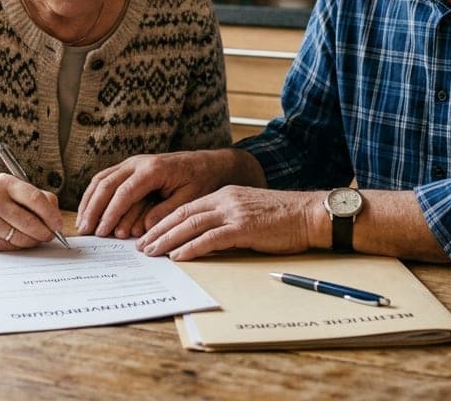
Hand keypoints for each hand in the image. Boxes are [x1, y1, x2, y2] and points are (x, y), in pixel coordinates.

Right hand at [0, 174, 62, 249]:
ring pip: (21, 237)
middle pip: (29, 222)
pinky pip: (10, 246)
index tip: (58, 224)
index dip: (51, 214)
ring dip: (34, 240)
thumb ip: (37, 197)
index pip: (36, 199)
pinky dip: (20, 245)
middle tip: (52, 234)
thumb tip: (55, 218)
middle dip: (45, 231)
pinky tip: (20, 239)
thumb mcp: (13, 188)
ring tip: (37, 237)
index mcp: (6, 183)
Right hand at [77, 149, 255, 237]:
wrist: (206, 164)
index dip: (111, 213)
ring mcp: (131, 163)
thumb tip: (144, 227)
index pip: (124, 193)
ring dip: (89, 201)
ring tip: (81, 223)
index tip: (102, 232)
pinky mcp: (129, 167)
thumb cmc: (200, 181)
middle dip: (93, 209)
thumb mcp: (190, 198)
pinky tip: (88, 210)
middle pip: (107, 185)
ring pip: (101, 180)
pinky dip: (94, 194)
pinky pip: (105, 178)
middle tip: (85, 231)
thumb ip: (167, 211)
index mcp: (153, 169)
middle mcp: (138, 162)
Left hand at [136, 186, 325, 260]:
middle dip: (158, 231)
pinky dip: (191, 247)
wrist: (309, 214)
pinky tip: (177, 256)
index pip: (185, 207)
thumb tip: (204, 240)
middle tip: (140, 246)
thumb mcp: (248, 214)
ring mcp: (234, 212)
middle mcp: (225, 199)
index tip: (147, 234)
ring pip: (191, 225)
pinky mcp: (244, 227)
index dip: (163, 221)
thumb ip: (226, 222)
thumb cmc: (282, 219)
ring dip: (168, 240)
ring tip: (151, 252)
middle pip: (182, 214)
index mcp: (224, 195)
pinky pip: (211, 238)